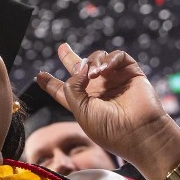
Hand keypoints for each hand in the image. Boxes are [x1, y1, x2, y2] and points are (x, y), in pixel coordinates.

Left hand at [35, 43, 173, 164]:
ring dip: (92, 62)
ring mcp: (115, 80)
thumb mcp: (80, 111)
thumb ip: (72, 87)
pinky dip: (109, 59)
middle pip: (81, 69)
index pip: (64, 90)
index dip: (51, 82)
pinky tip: (104, 69)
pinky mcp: (131, 72)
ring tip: (93, 74)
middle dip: (70, 57)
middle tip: (62, 48)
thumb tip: (80, 66)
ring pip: (97, 59)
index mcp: (84, 103)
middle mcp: (98, 90)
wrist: (140, 131)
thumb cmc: (109, 128)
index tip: (39, 75)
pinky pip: (118, 56)